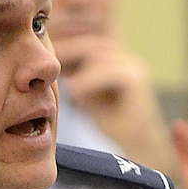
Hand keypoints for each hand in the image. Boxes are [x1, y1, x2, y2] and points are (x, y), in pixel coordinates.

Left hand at [54, 34, 175, 172]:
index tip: (46, 48)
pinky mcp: (136, 80)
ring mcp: (133, 67)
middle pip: (92, 45)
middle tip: (47, 56)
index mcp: (116, 60)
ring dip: (75, 65)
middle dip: (68, 48)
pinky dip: (88, 82)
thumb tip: (51, 67)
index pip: (88, 43)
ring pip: (98, 57)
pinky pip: (108, 73)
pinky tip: (73, 92)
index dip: (68, 43)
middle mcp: (126, 59)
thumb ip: (76, 78)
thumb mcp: (88, 95)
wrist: (141, 145)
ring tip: (57, 75)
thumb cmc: (114, 123)